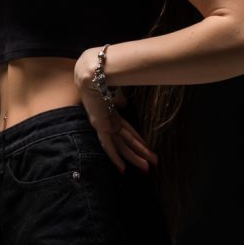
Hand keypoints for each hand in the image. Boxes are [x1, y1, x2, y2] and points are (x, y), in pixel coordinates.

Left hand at [74, 50, 159, 173]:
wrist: (93, 76)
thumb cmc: (103, 82)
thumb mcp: (116, 92)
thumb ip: (119, 100)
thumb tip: (123, 102)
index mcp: (113, 116)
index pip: (129, 132)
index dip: (138, 142)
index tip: (147, 150)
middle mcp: (109, 123)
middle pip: (127, 143)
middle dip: (139, 155)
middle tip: (150, 167)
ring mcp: (105, 126)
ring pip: (122, 147)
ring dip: (134, 158)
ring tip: (145, 168)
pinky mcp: (100, 127)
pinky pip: (108, 146)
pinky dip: (115, 158)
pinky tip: (121, 168)